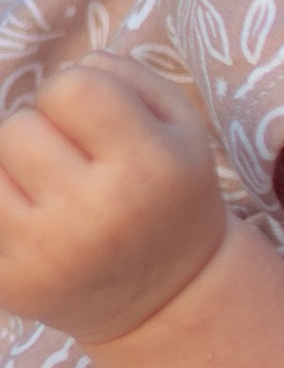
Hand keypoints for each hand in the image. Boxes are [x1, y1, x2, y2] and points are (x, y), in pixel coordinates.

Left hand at [0, 62, 226, 348]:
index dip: (75, 94)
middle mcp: (96, 215)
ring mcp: (47, 255)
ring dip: (12, 171)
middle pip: (16, 128)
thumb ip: (124, 75)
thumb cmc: (167, 194)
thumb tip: (60, 69)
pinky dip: (3, 207)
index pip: (68, 88)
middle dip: (40, 136)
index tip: (93, 124)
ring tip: (49, 193)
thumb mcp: (183, 128)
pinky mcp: (11, 285)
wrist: (170, 298)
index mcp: (148, 169)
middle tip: (74, 166)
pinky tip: (30, 221)